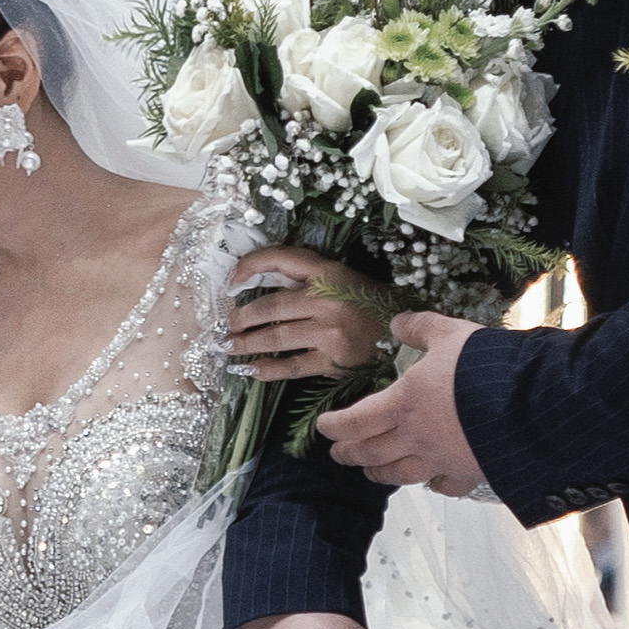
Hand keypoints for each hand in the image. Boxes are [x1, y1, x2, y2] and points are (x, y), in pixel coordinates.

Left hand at [225, 245, 393, 383]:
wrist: (403, 332)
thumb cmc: (365, 302)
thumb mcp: (338, 277)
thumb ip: (303, 277)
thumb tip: (251, 285)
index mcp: (328, 272)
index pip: (281, 258)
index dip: (250, 265)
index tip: (230, 280)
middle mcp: (327, 300)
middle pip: (270, 306)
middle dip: (241, 317)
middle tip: (225, 326)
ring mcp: (330, 333)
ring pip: (275, 338)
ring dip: (246, 344)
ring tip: (229, 347)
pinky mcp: (333, 361)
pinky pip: (291, 366)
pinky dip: (267, 369)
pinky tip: (250, 370)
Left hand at [316, 311, 484, 493]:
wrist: (528, 402)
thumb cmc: (484, 366)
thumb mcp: (449, 333)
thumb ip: (420, 327)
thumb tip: (398, 323)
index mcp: (403, 402)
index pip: (355, 421)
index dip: (335, 426)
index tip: (324, 428)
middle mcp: (415, 436)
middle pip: (371, 452)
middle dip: (350, 453)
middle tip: (338, 453)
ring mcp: (440, 458)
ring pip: (399, 474)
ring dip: (379, 474)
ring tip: (370, 472)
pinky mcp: (468, 472)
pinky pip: (445, 486)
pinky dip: (435, 486)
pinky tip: (432, 483)